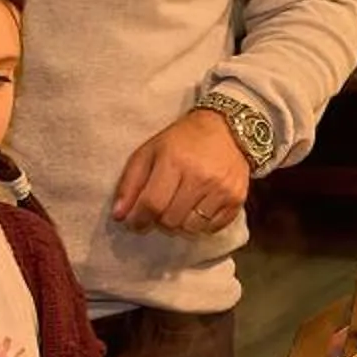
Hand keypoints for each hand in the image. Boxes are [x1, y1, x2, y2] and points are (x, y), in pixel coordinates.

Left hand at [111, 110, 250, 236]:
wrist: (227, 128)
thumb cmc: (182, 140)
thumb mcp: (150, 151)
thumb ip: (130, 182)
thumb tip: (119, 216)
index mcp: (174, 161)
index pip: (152, 204)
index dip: (138, 219)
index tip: (134, 222)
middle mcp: (200, 176)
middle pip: (171, 220)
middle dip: (159, 220)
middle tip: (160, 209)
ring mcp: (222, 189)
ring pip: (191, 228)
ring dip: (180, 224)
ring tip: (179, 208)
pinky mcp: (237, 199)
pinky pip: (212, 228)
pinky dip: (201, 225)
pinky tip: (197, 208)